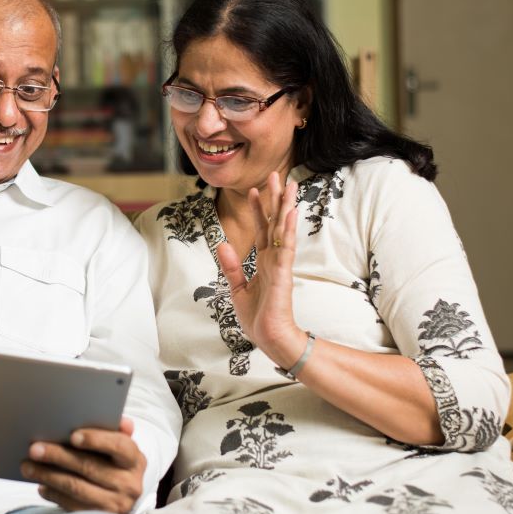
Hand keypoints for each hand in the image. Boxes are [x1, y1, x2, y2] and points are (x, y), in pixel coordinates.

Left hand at [20, 417, 145, 513]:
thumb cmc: (114, 463)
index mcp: (135, 460)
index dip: (96, 440)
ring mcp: (116, 505)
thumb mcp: (119, 448)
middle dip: (58, 456)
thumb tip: (124, 422)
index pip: (119, 446)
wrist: (122, 498)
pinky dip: (53, 494)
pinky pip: (72, 506)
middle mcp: (129, 484)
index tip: (72, 436)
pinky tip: (41, 484)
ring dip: (48, 475)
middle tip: (34, 449)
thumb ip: (116, 432)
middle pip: (90, 467)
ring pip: (76, 487)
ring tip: (27, 466)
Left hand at [214, 171, 305, 365]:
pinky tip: (290, 213)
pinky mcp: (284, 273)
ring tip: (289, 184)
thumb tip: (223, 242)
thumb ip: (231, 265)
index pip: (262, 229)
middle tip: (277, 175)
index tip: (253, 189)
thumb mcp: (237, 288)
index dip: (258, 208)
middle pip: (275, 222)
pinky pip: (287, 247)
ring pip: (284, 229)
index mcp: (264, 261)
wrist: (269, 338)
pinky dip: (288, 229)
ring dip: (286, 206)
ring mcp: (281, 264)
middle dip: (275, 198)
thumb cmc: (258, 317)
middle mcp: (274, 258)